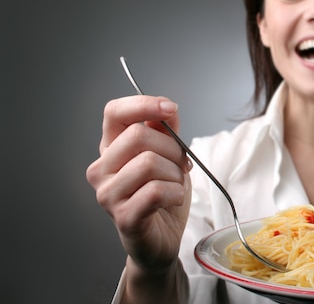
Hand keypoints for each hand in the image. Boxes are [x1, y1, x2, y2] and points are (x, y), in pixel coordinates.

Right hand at [86, 95, 191, 275]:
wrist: (161, 239)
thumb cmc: (161, 196)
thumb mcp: (167, 156)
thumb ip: (165, 131)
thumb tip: (167, 109)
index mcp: (111, 148)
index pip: (114, 112)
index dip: (144, 104)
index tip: (169, 109)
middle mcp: (102, 169)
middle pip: (138, 136)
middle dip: (172, 148)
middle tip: (181, 164)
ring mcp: (108, 194)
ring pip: (149, 163)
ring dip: (175, 174)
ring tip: (176, 185)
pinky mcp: (123, 217)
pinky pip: (155, 191)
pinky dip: (176, 192)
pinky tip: (174, 198)